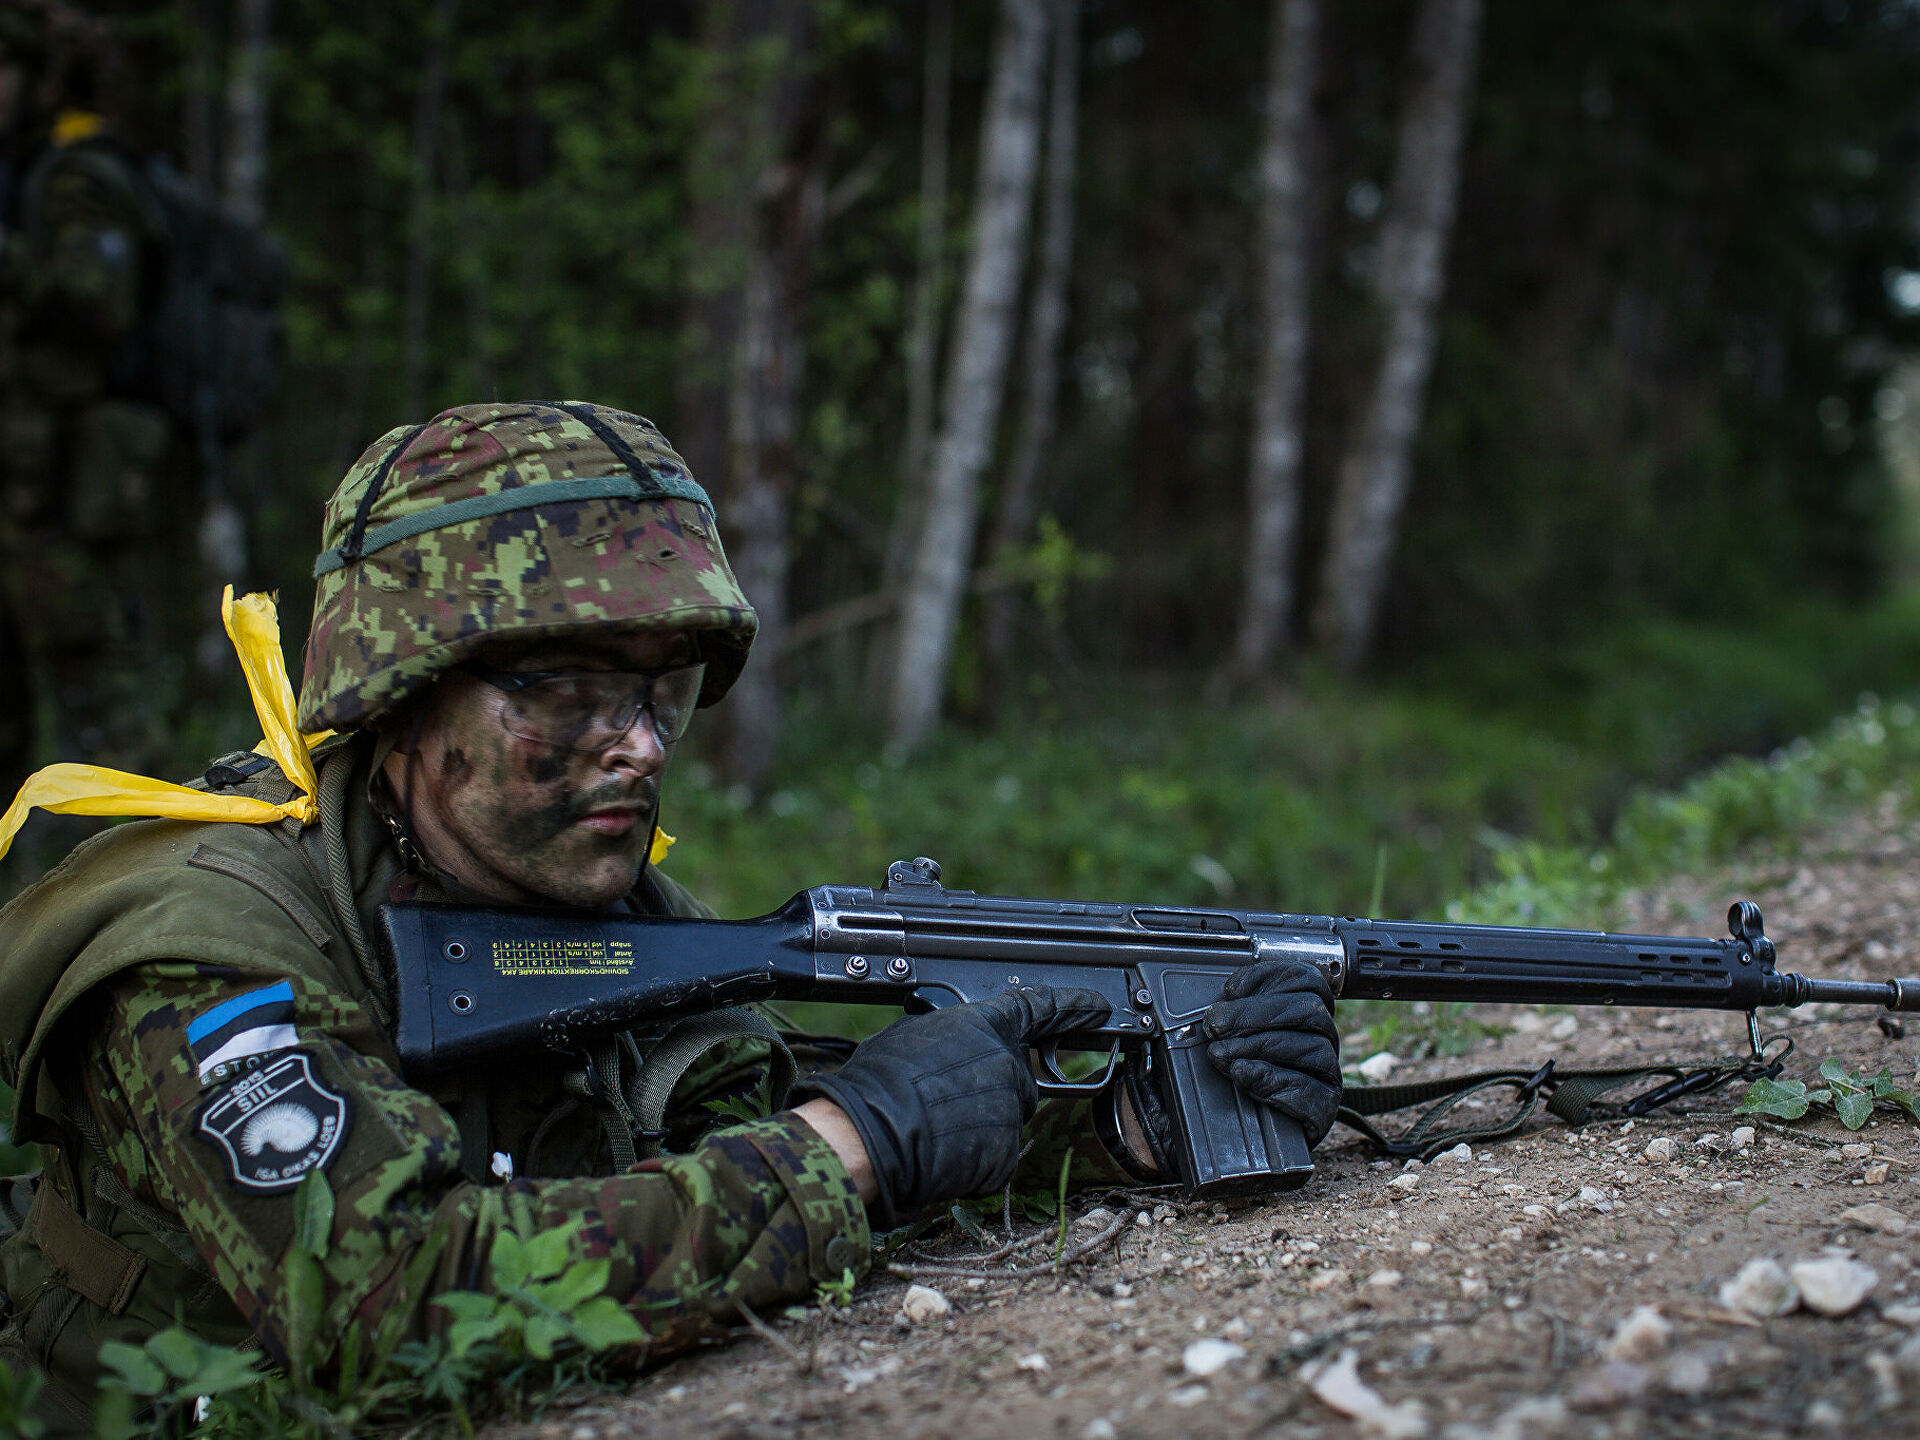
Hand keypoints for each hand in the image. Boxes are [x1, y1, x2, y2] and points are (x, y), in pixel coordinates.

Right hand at [792, 986, 1110, 1226]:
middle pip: (1018, 1080)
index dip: (1071, 1008)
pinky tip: (942, 1154)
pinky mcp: (1005, 1154)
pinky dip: (973, 1162)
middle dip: (991, 1093)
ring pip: (1005, 1121)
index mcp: (984, 1028)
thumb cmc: (880, 1081)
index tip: (1096, 1008)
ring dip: (978, 1128)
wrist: (871, 1134)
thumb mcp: (916, 1035)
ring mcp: (1010, 1110)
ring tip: (934, 1129)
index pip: (1039, 1010)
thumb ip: (955, 1038)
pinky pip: (994, 1159)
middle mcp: (1007, 1064)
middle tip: (946, 1103)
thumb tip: (958, 1049)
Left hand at [1200, 958, 1341, 1145]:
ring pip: (1310, 1047)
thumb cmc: (1227, 1079)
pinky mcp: (1322, 1110)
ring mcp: (1326, 1075)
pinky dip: (1273, 1080)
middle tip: (1215, 1026)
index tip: (1230, 989)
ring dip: (1258, 1046)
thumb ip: (1226, 1015)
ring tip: (1221, 1055)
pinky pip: (1310, 1091)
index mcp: (1301, 1014)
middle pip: (1307, 1010)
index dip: (1269, 978)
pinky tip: (1244, 1076)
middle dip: (1254, 1013)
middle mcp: (1321, 1040)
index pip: (1305, 980)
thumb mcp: (1221, 1040)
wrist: (1227, 1132)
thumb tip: (1216, 1002)